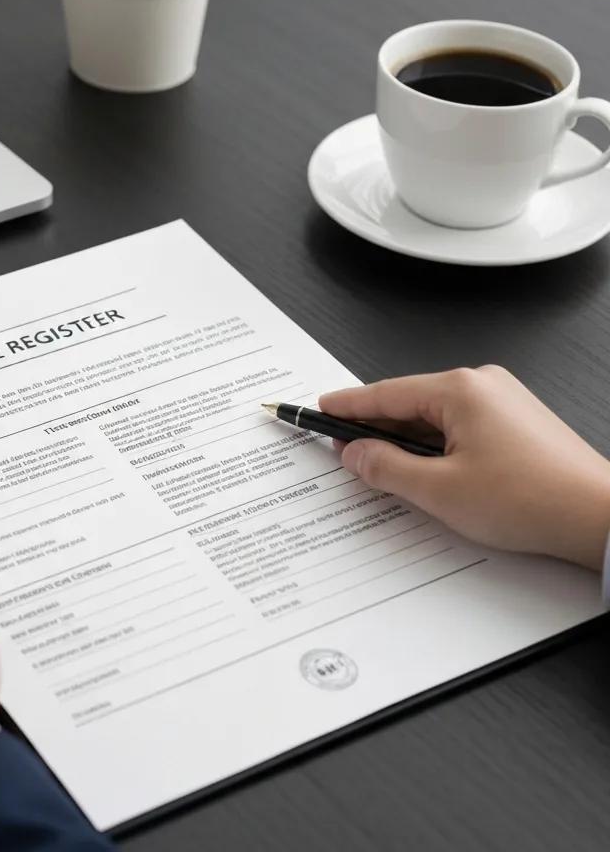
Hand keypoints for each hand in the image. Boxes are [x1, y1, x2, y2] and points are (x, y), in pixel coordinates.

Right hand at [319, 366, 609, 570]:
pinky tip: (425, 470)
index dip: (346, 406)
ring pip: (433, 418)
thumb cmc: (533, 499)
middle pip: (408, 403)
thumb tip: (357, 453)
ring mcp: (502, 401)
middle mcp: (481, 385)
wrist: (599, 517)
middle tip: (343, 448)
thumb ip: (386, 467)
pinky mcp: (515, 422)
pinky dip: (435, 446)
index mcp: (459, 390)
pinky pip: (458, 426)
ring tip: (383, 469)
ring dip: (407, 442)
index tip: (320, 408)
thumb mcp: (439, 490)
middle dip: (375, 428)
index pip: (384, 393)